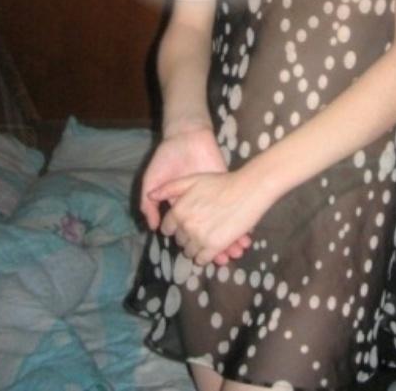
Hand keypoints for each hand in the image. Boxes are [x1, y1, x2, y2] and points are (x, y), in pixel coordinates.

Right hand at [139, 127, 250, 263]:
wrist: (185, 136)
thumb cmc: (166, 158)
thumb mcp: (152, 181)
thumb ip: (150, 204)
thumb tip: (153, 227)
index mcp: (182, 206)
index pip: (190, 232)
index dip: (195, 246)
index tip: (202, 259)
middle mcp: (199, 205)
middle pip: (209, 231)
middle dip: (216, 247)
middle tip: (224, 260)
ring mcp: (212, 196)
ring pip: (224, 223)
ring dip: (230, 238)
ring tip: (237, 251)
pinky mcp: (224, 186)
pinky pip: (234, 207)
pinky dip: (240, 221)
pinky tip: (246, 234)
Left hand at [156, 169, 270, 266]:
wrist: (247, 190)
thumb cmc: (221, 182)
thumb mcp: (193, 179)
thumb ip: (170, 188)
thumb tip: (151, 195)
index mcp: (178, 211)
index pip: (168, 228)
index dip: (177, 225)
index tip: (188, 221)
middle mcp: (185, 226)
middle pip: (179, 240)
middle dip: (187, 235)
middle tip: (201, 226)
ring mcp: (199, 238)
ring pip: (189, 251)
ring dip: (196, 246)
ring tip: (208, 235)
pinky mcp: (214, 247)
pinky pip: (202, 259)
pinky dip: (206, 255)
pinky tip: (214, 245)